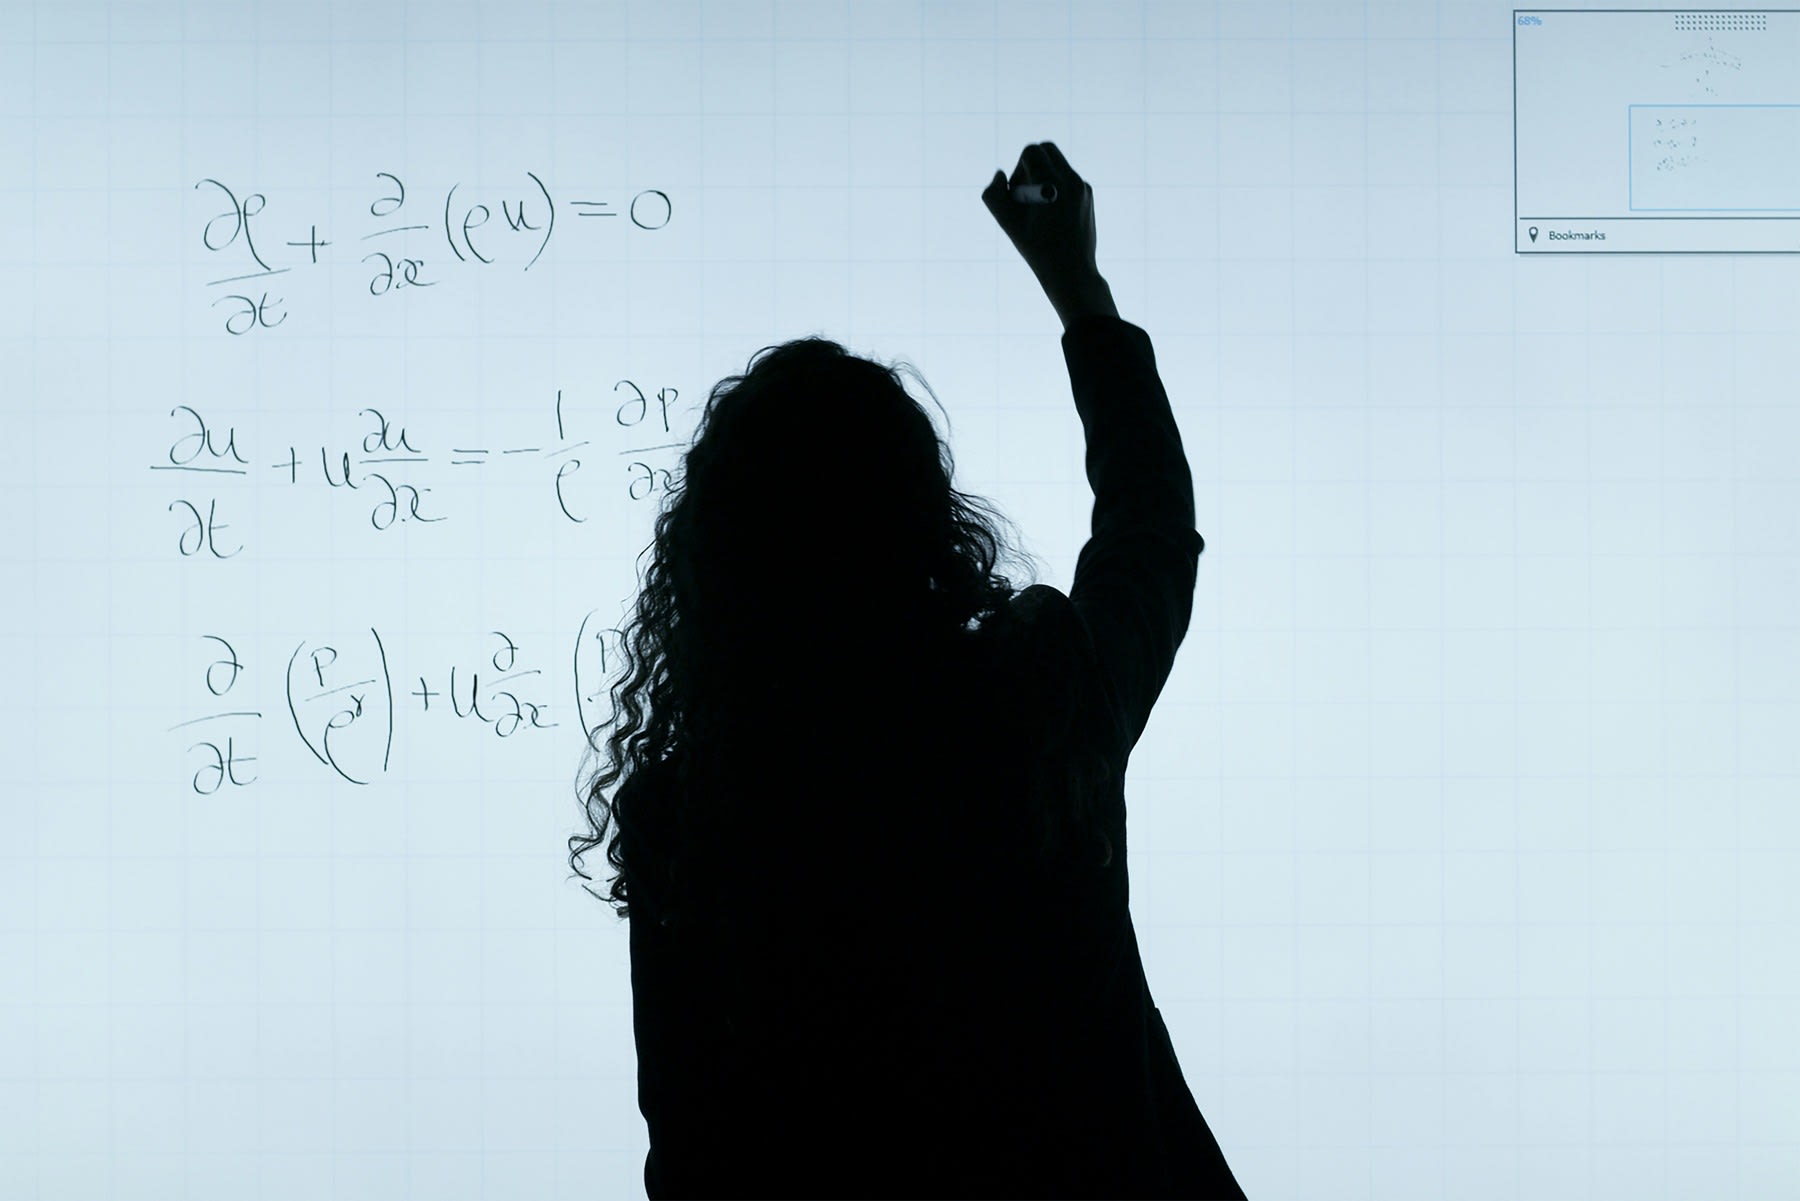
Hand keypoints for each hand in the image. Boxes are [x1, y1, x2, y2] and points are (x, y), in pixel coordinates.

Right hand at [982, 142, 1106, 306]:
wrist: (1071, 271)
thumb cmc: (1037, 250)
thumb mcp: (1007, 223)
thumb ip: (994, 195)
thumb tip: (1000, 175)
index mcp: (1052, 182)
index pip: (1031, 152)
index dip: (1018, 169)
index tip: (1018, 193)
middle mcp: (1071, 179)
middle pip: (1047, 149)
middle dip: (1031, 164)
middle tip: (1026, 193)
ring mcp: (1083, 187)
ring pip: (1057, 163)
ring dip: (1043, 176)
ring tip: (1038, 206)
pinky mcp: (1087, 195)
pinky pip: (1067, 178)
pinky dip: (1055, 187)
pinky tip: (1051, 214)